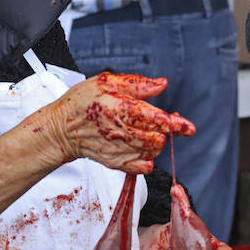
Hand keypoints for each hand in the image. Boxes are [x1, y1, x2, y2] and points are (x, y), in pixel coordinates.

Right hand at [30, 72, 194, 173]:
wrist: (61, 128)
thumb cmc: (82, 101)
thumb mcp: (107, 82)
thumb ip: (138, 84)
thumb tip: (162, 84)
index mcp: (119, 109)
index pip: (155, 119)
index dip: (174, 124)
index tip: (187, 127)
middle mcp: (120, 132)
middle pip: (157, 140)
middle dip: (166, 132)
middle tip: (164, 122)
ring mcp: (117, 150)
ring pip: (151, 153)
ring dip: (157, 143)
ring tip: (149, 131)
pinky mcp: (115, 163)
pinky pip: (139, 167)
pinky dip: (147, 160)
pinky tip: (143, 149)